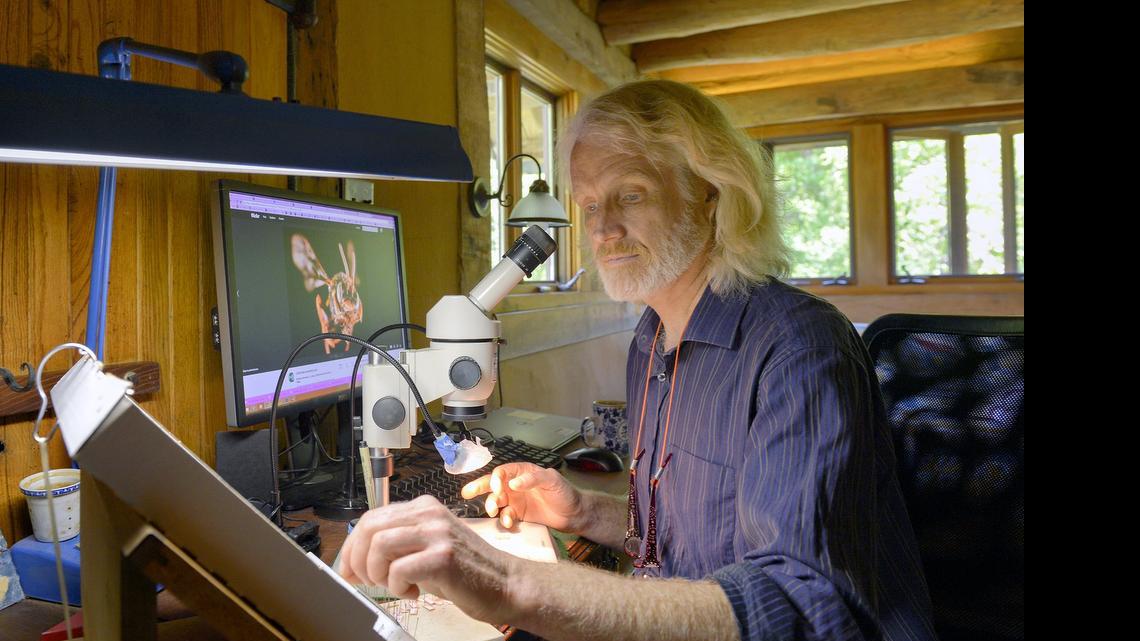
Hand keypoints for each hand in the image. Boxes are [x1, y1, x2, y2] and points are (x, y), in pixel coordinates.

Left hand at [338, 495, 519, 622]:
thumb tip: (357, 560)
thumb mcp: (429, 547)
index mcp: (424, 508)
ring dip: (376, 572)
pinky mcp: (443, 557)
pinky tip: (412, 592)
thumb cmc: (467, 571)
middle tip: (366, 581)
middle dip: (357, 560)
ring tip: (392, 585)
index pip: (371, 518)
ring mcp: (437, 533)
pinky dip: (396, 586)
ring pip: (379, 545)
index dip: (352, 546)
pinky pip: (398, 569)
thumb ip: (399, 545)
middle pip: (369, 527)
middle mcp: (429, 514)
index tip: (348, 569)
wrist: (507, 584)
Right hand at [462, 462, 584, 531]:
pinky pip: (505, 516)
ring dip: (491, 506)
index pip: (502, 472)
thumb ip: (533, 479)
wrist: (574, 515)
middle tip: (467, 493)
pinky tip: (508, 522)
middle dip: (478, 487)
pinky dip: (504, 519)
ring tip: (493, 511)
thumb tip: (513, 482)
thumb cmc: (565, 493)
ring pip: (496, 501)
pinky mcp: (519, 515)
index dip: (496, 478)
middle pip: (492, 484)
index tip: (496, 487)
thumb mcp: (552, 480)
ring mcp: (516, 501)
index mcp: (522, 473)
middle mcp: (516, 486)